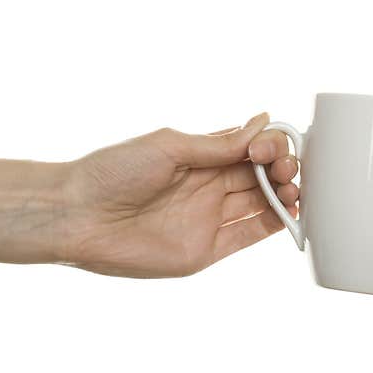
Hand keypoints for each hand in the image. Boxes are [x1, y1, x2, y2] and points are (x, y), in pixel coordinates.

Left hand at [60, 113, 299, 276]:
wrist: (80, 215)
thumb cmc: (114, 172)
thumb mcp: (170, 147)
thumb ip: (218, 144)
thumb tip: (262, 123)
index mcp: (199, 157)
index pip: (250, 148)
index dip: (269, 145)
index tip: (266, 148)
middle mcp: (207, 187)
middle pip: (261, 176)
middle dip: (282, 168)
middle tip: (284, 169)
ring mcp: (208, 218)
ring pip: (261, 204)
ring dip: (284, 194)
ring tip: (292, 188)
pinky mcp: (206, 249)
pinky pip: (249, 235)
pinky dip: (275, 225)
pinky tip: (290, 212)